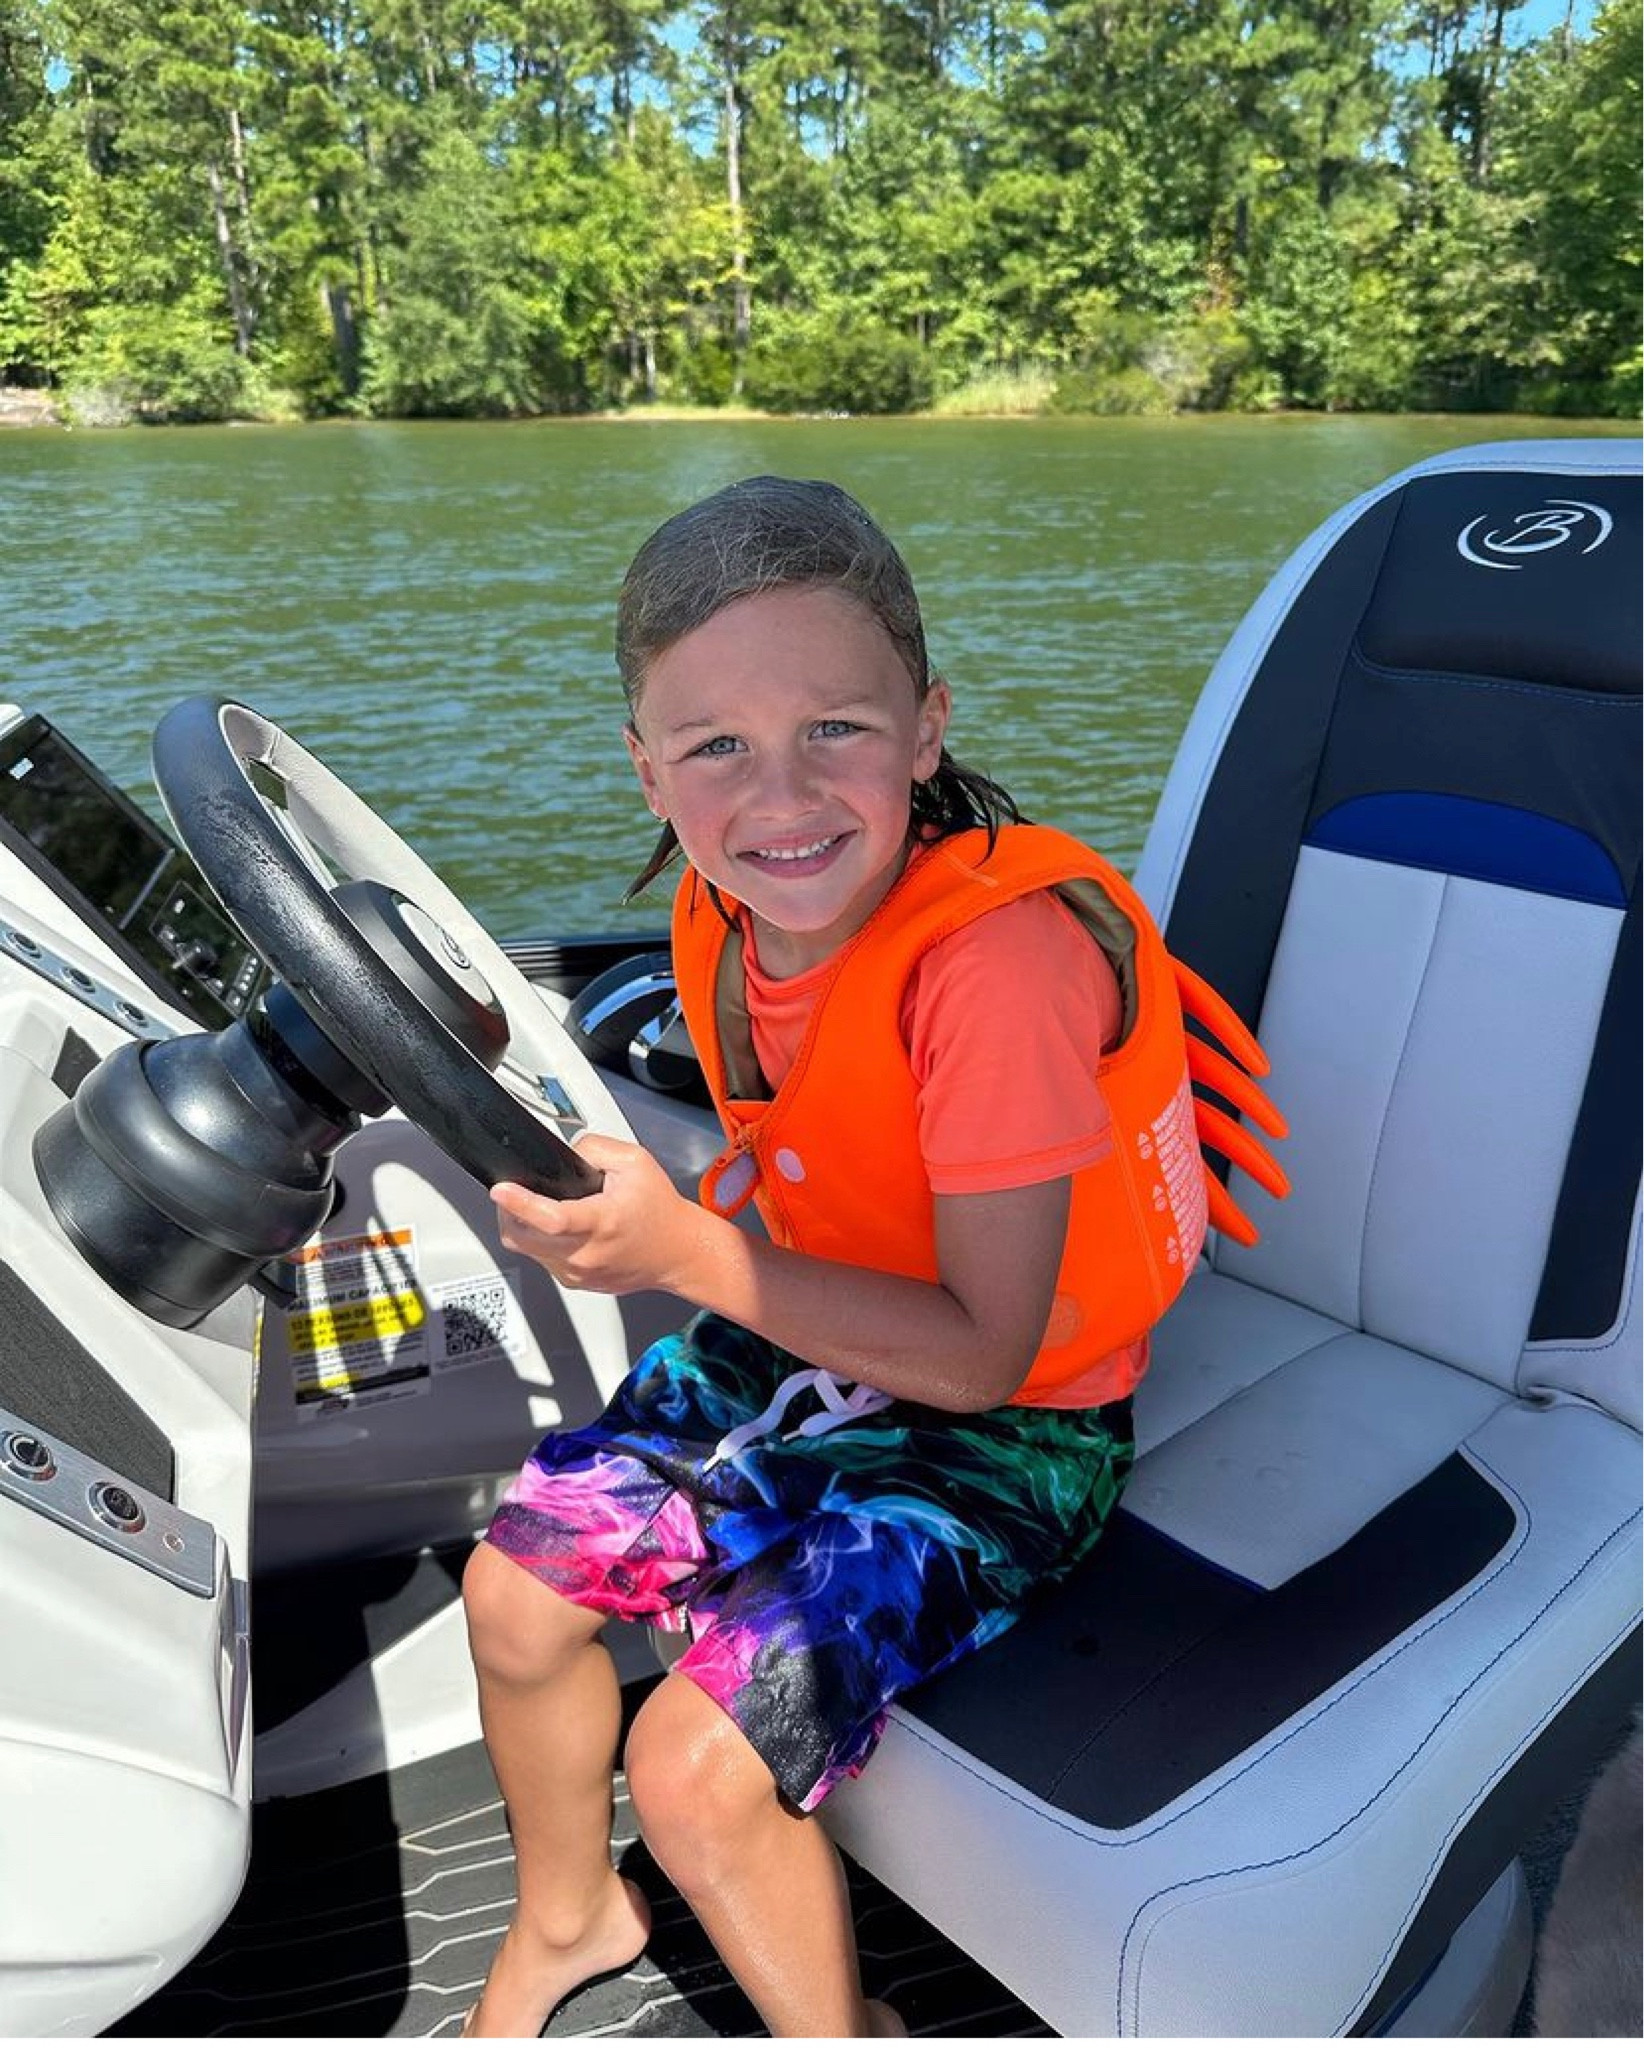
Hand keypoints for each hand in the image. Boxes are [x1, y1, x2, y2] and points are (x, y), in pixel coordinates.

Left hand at [491, 1133, 702, 1296]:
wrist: (679, 1252)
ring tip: (538, 1207)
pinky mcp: (575, 1283)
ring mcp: (578, 1273)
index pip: (550, 1217)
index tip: (501, 1189)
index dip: (520, 1202)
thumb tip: (565, 1154)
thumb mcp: (635, 1162)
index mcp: (601, 1222)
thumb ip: (593, 1148)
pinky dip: (540, 1243)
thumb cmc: (660, 1211)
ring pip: (527, 1250)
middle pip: (523, 1237)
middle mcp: (587, 1254)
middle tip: (511, 1192)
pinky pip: (542, 1261)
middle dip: (509, 1211)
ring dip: (523, 1227)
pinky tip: (557, 1229)